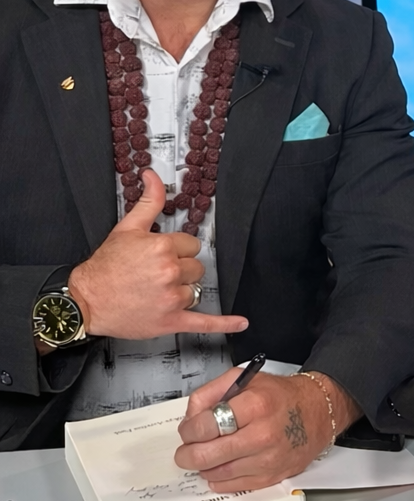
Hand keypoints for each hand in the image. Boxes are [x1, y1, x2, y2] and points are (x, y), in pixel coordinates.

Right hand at [67, 169, 248, 339]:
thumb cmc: (105, 268)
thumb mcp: (127, 228)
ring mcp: (171, 297)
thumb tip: (154, 176)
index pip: (191, 244)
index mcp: (162, 248)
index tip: (160, 255)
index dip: (177, 250)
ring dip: (182, 290)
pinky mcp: (171, 320)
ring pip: (195, 289)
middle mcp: (169, 272)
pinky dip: (224, 324)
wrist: (86, 301)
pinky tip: (240, 323)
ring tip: (157, 291)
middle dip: (180, 269)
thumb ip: (148, 201)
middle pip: (196, 267)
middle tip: (155, 274)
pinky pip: (204, 322)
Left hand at [174, 369, 361, 491]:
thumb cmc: (281, 396)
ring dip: (204, 465)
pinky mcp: (270, 477)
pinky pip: (231, 485)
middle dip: (187, 454)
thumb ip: (211, 392)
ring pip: (215, 473)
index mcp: (256, 405)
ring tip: (209, 453)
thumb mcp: (245, 379)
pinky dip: (219, 477)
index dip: (189, 429)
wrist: (318, 412)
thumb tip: (190, 418)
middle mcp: (262, 434)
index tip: (189, 429)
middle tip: (187, 449)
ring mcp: (267, 459)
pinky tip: (222, 464)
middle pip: (206, 455)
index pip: (205, 425)